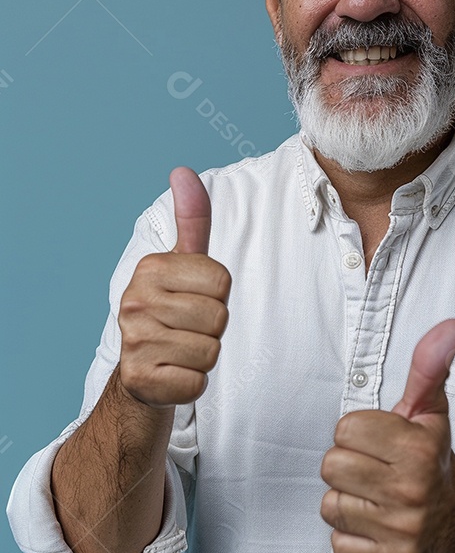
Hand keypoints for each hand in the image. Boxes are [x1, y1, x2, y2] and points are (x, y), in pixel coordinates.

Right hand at [118, 166, 231, 407]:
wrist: (143, 373)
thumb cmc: (172, 311)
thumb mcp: (184, 264)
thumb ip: (192, 220)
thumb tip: (183, 171)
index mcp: (149, 268)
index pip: (222, 283)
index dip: (217, 296)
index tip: (193, 300)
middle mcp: (134, 302)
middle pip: (218, 317)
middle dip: (212, 328)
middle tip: (187, 330)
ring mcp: (134, 342)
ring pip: (210, 350)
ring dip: (204, 356)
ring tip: (180, 350)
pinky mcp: (140, 380)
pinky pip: (197, 381)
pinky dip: (193, 382)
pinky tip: (173, 373)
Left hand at [320, 318, 454, 552]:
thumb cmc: (431, 455)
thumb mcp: (430, 408)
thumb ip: (431, 364)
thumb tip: (454, 325)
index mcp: (419, 450)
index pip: (344, 430)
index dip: (359, 432)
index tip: (383, 442)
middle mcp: (413, 491)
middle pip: (331, 466)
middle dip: (349, 464)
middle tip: (377, 470)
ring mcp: (403, 531)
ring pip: (331, 504)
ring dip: (349, 500)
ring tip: (377, 497)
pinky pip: (338, 543)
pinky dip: (351, 536)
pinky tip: (376, 525)